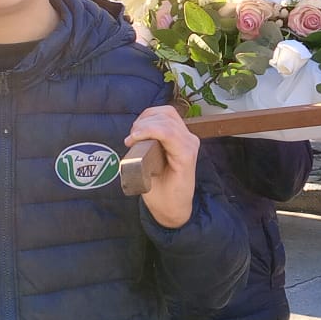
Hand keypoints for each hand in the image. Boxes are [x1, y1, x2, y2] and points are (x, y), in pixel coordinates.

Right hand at [126, 106, 198, 228]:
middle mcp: (190, 143)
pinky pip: (168, 117)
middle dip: (144, 123)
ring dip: (147, 118)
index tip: (130, 139)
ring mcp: (187, 137)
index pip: (168, 131)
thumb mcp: (152, 185)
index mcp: (186, 156)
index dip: (147, 130)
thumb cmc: (165, 199)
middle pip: (166, 118)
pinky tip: (141, 129)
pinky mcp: (182, 135)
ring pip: (167, 113)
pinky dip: (151, 117)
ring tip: (135, 133)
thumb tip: (136, 146)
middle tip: (130, 139)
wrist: (175, 206)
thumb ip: (146, 166)